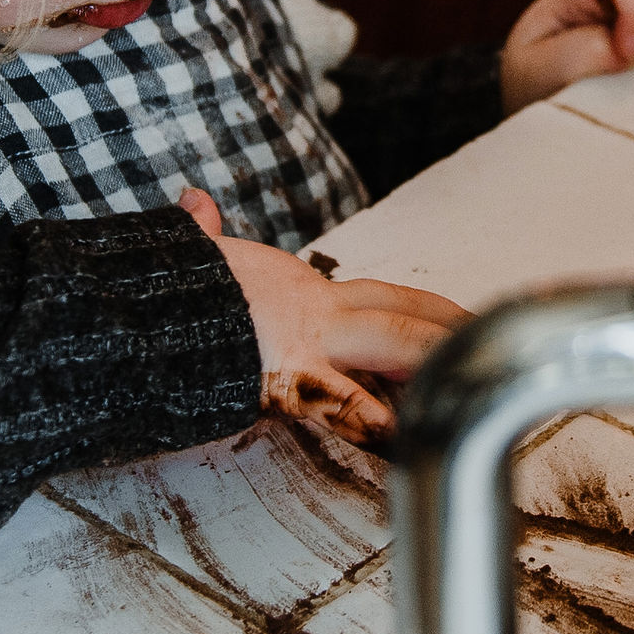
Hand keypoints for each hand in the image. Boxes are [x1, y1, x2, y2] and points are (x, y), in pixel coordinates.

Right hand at [180, 188, 464, 443]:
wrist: (140, 308)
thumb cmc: (168, 288)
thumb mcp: (194, 255)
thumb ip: (201, 232)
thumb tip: (193, 201)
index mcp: (300, 290)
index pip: (379, 299)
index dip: (424, 312)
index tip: (456, 325)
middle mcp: (315, 311)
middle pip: (403, 314)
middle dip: (451, 331)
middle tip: (492, 349)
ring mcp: (307, 345)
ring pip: (392, 344)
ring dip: (436, 362)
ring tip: (475, 380)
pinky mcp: (287, 379)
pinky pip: (344, 401)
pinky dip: (378, 419)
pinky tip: (409, 432)